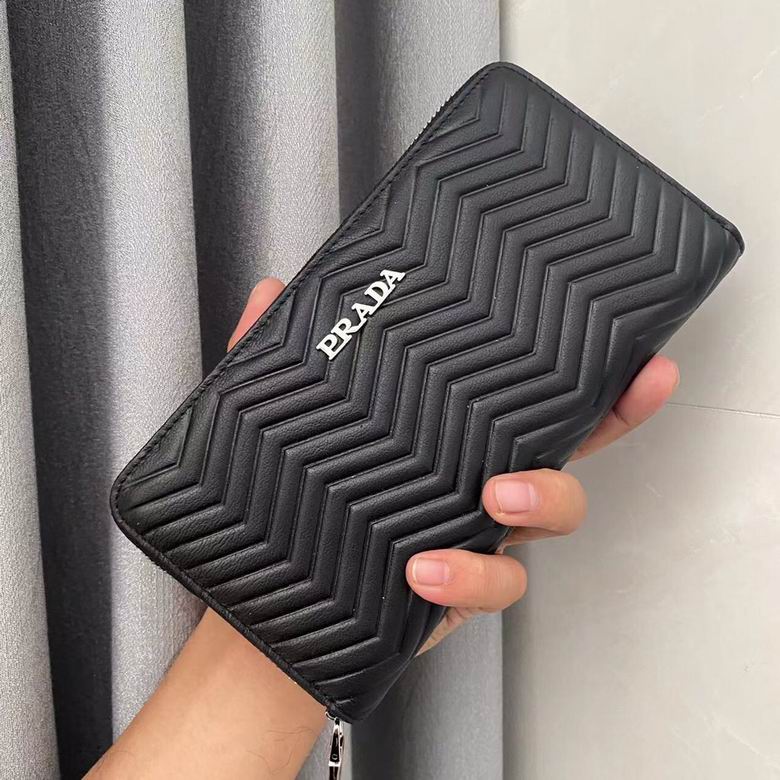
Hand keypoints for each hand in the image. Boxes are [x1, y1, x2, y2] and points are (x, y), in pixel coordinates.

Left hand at [232, 279, 678, 654]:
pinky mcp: (464, 586)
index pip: (520, 391)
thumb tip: (270, 289)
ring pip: (556, 510)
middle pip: (568, 441)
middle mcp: (478, 477)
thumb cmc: (288, 504)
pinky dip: (472, 574)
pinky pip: (500, 582)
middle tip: (632, 388)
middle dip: (615, 414)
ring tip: (496, 495)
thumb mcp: (280, 421)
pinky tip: (426, 569)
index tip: (619, 331)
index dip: (579, 363)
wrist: (271, 602)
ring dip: (544, 495)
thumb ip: (273, 358)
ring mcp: (478, 532)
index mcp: (449, 434)